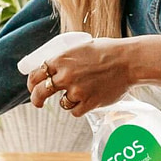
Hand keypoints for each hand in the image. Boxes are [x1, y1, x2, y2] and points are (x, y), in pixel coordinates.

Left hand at [26, 37, 143, 116]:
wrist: (128, 61)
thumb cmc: (107, 51)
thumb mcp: (81, 49)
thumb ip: (67, 59)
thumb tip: (55, 68)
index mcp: (61, 59)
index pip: (36, 74)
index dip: (32, 82)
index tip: (32, 87)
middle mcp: (65, 76)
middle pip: (40, 92)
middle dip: (36, 99)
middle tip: (38, 103)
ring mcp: (76, 90)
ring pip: (62, 103)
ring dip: (68, 101)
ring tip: (81, 93)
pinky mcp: (88, 103)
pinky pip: (75, 111)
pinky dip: (80, 108)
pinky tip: (89, 100)